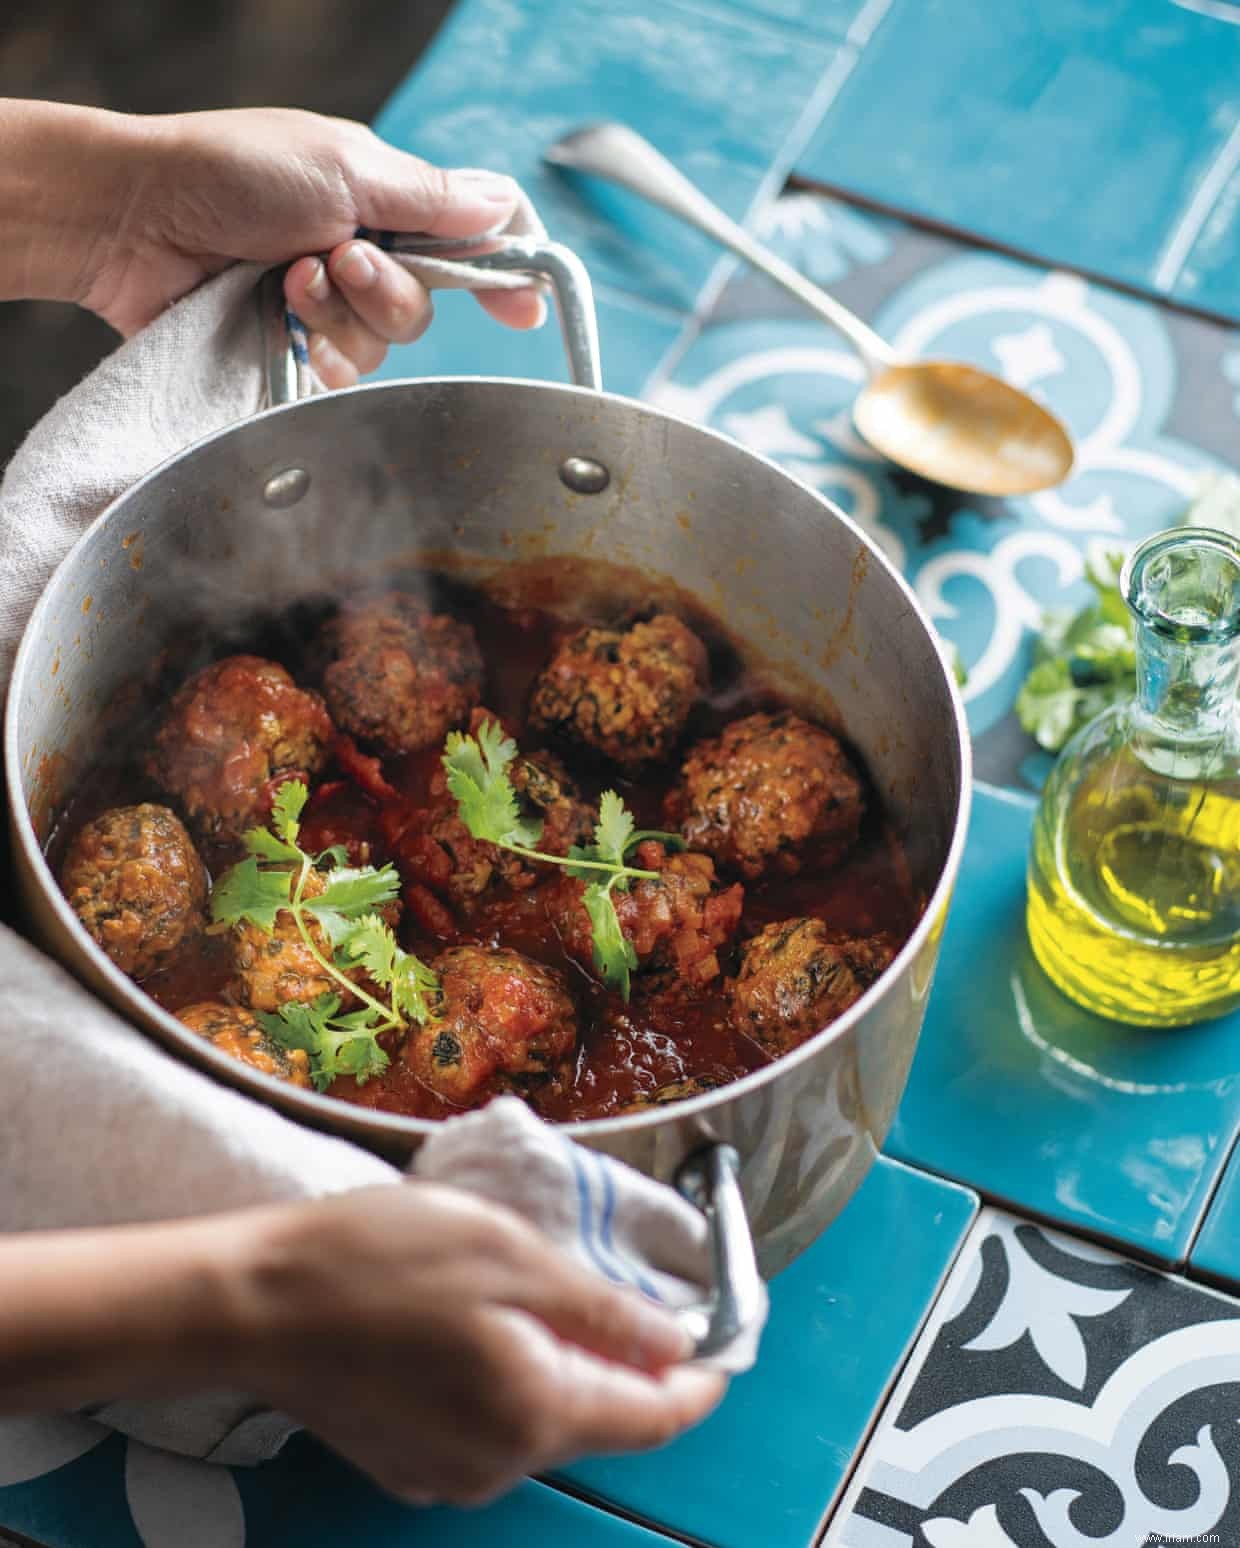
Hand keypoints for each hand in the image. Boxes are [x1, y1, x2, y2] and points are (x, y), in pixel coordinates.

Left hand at [0, 101, 543, 387]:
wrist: (137, 220)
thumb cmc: (231, 173)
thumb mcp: (345, 169)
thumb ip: (431, 198)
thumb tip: (504, 208)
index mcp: (382, 201)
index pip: (467, 239)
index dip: (503, 274)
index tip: (526, 310)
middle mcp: (361, 254)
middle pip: (426, 305)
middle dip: (387, 289)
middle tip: (336, 259)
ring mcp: (326, 304)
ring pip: (383, 343)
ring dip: (340, 314)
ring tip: (286, 280)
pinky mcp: (294, 346)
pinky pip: (341, 375)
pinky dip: (319, 351)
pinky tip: (282, 321)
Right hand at [236, 1183, 724, 1504]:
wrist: (252, 1302)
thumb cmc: (383, 1262)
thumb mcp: (508, 1256)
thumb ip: (601, 1311)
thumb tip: (676, 1343)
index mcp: (536, 1412)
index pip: (653, 1417)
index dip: (698, 1381)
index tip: (725, 1344)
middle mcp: (498, 1464)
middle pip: (596, 1416)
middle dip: (622, 1360)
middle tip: (622, 1291)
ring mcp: (446, 1471)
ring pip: (541, 1416)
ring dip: (558, 1362)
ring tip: (530, 1290)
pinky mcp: (405, 1460)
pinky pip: (489, 1423)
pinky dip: (508, 1376)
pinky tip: (474, 1322)